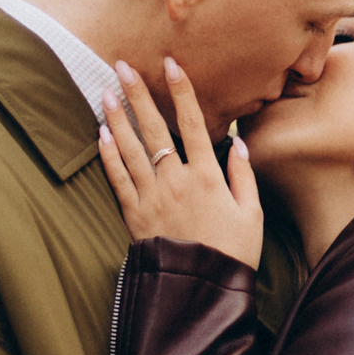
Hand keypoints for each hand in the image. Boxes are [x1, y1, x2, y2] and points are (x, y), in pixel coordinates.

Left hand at [99, 59, 263, 263]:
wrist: (201, 290)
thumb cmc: (232, 253)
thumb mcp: (252, 214)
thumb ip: (243, 175)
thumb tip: (238, 142)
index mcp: (208, 176)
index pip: (193, 123)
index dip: (182, 91)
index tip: (172, 64)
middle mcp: (176, 180)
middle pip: (154, 128)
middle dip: (137, 94)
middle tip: (122, 65)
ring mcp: (152, 197)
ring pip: (130, 149)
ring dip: (117, 118)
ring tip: (104, 91)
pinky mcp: (135, 215)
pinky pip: (118, 179)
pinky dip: (108, 155)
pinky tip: (101, 134)